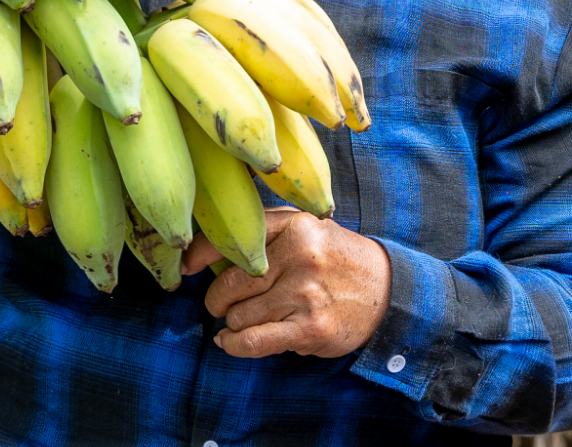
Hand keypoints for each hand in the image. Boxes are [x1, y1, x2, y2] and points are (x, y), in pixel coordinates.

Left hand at [190, 209, 391, 358]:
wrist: (386, 290)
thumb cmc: (335, 258)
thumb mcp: (307, 229)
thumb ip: (264, 232)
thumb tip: (203, 251)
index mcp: (296, 226)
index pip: (233, 239)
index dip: (199, 255)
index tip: (185, 266)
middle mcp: (301, 256)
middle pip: (229, 284)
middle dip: (218, 299)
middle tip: (224, 303)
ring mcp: (306, 294)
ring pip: (238, 316)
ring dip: (233, 323)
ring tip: (247, 319)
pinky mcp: (310, 328)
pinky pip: (251, 342)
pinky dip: (232, 345)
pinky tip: (230, 341)